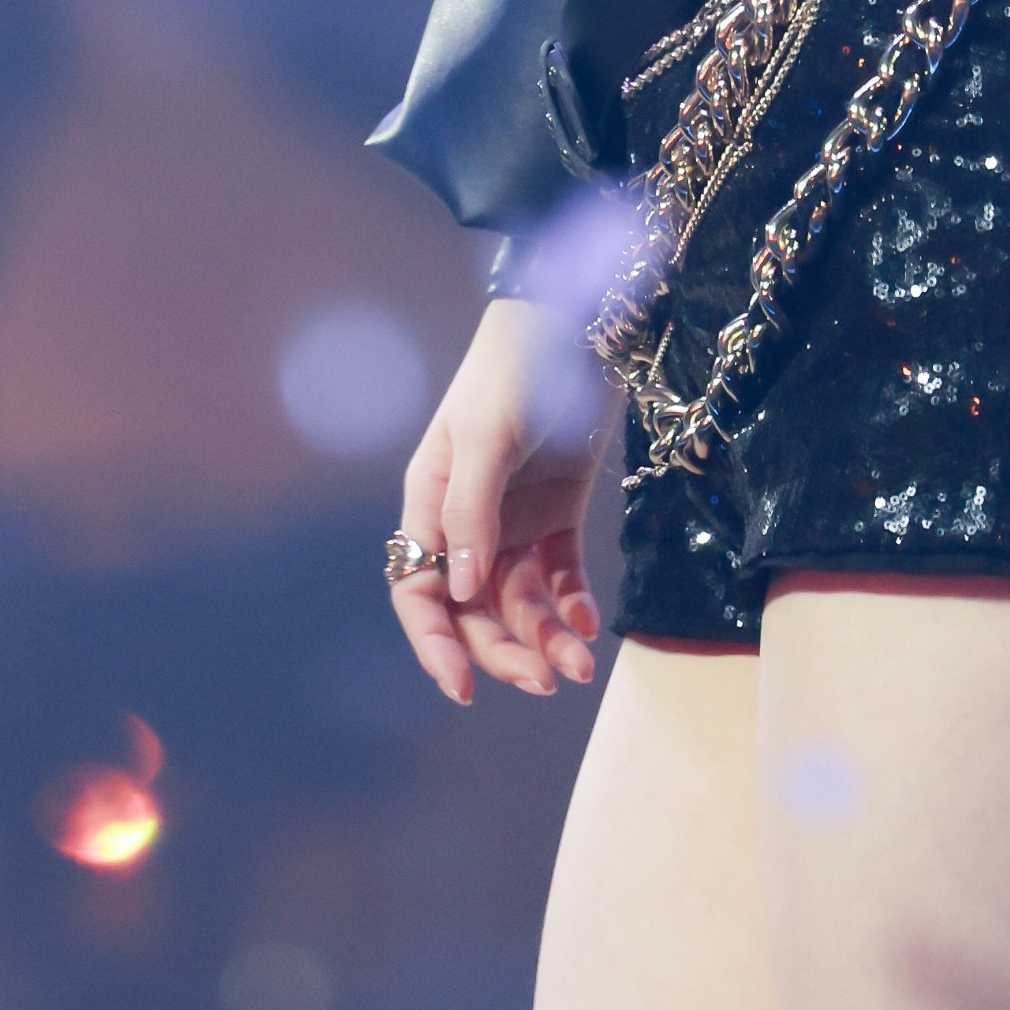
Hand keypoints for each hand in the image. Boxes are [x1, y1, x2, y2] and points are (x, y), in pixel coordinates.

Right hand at [388, 300, 613, 703]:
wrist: (577, 321)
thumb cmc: (516, 368)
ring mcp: (514, 517)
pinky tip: (590, 623)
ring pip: (521, 601)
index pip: (419, 592)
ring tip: (581, 663)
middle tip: (547, 681)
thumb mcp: (486, 435)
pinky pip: (560, 575)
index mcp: (431, 504)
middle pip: (474, 609)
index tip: (462, 689)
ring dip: (547, 637)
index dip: (435, 644)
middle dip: (506, 650)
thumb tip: (457, 591)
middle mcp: (468, 521)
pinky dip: (573, 605)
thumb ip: (470, 512)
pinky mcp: (559, 510)